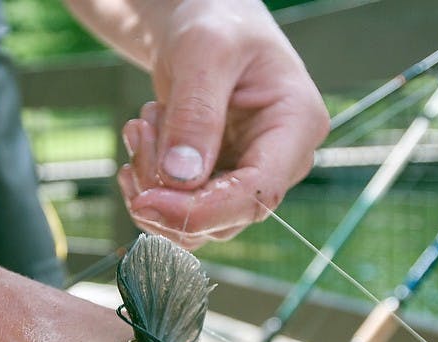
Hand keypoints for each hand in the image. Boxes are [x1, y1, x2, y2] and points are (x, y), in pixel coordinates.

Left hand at [118, 0, 328, 248]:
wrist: (207, 22)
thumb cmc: (218, 23)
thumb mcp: (204, 52)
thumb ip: (194, 114)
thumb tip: (180, 179)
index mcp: (296, 128)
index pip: (255, 195)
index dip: (199, 212)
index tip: (147, 202)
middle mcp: (279, 163)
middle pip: (220, 219)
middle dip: (165, 190)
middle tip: (141, 129)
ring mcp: (247, 178)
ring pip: (192, 223)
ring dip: (151, 185)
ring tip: (143, 124)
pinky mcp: (217, 184)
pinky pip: (177, 211)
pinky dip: (147, 185)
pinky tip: (141, 142)